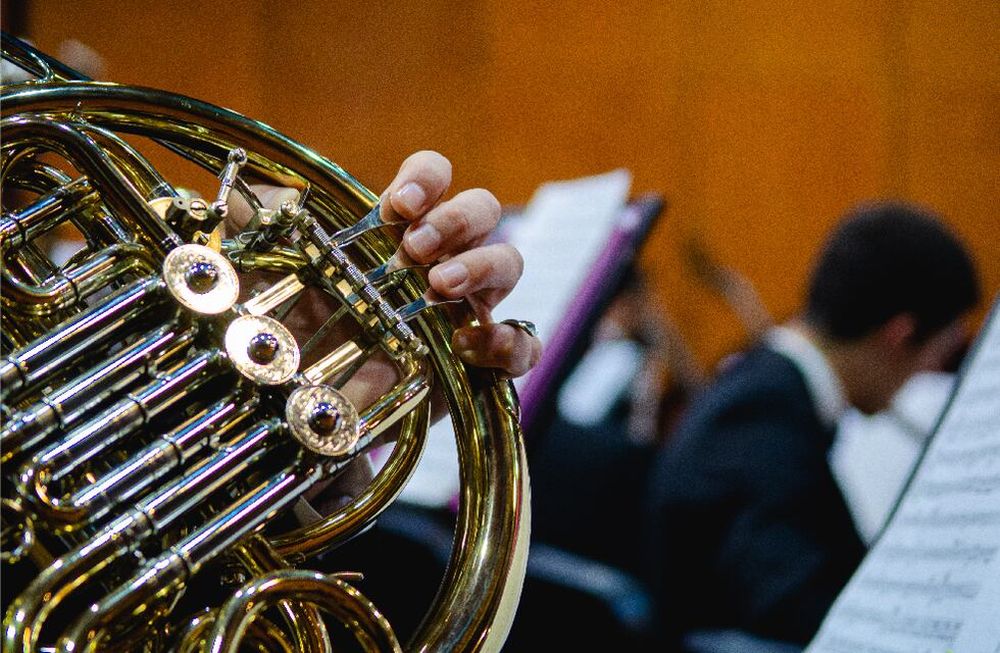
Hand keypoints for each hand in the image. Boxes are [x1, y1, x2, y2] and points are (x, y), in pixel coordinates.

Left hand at [240, 151, 541, 378]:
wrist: (293, 400)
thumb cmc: (285, 320)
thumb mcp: (260, 261)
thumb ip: (260, 216)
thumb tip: (268, 186)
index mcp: (398, 227)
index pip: (433, 177)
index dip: (426, 178)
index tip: (398, 205)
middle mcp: (439, 258)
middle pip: (482, 210)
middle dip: (456, 219)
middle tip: (416, 249)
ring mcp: (462, 308)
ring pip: (508, 263)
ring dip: (482, 265)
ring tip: (438, 286)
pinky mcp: (475, 364)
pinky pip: (522, 345)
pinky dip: (512, 340)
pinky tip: (470, 344)